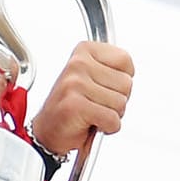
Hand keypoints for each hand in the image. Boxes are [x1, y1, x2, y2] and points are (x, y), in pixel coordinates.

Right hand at [30, 41, 133, 156]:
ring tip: (92, 113)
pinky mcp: (75, 105)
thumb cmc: (73, 105)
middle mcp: (78, 63)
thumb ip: (114, 69)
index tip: (102, 87)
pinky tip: (90, 123)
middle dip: (116, 100)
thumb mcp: (94, 77)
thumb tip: (130, 73)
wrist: (49, 130)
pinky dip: (106, 127)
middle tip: (96, 104)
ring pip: (121, 103)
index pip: (125, 60)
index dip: (120, 81)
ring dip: (110, 115)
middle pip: (126, 83)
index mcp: (84, 51)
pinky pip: (112, 120)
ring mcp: (75, 83)